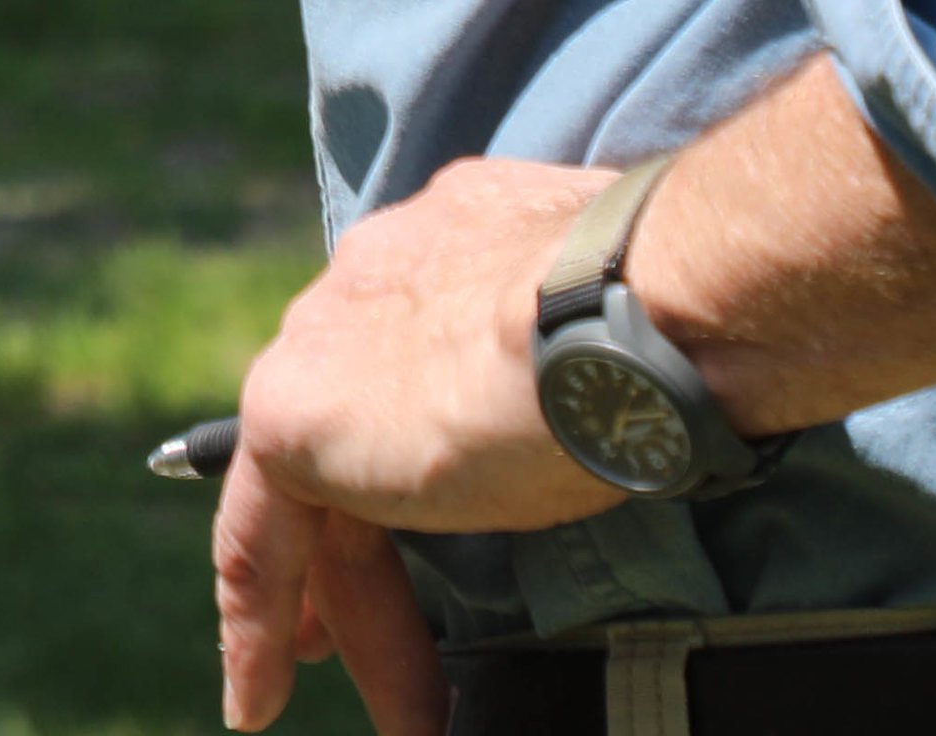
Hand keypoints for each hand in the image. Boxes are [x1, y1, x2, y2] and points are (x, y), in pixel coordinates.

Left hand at [212, 153, 623, 728]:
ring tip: (390, 711)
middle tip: (357, 636)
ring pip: (312, 499)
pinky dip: (259, 626)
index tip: (420, 490)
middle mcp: (371, 283)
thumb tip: (642, 387)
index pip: (408, 355)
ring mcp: (321, 345)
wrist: (633, 310)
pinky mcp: (291, 418)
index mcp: (451, 245)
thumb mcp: (635, 331)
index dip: (407, 438)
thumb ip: (596, 351)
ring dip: (344, 613)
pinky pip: (258, 543)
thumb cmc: (677, 323)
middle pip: (355, 436)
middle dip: (363, 543)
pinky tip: (261, 697)